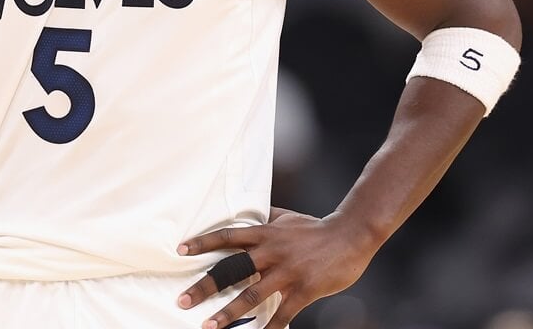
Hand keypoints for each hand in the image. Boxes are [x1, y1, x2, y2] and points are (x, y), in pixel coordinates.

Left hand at [176, 207, 377, 328]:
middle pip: (232, 269)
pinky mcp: (304, 290)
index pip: (227, 236)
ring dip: (228, 313)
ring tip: (208, 325)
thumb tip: (247, 215)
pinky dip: (269, 328)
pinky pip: (282, 314)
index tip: (181, 250)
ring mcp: (287, 272)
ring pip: (251, 295)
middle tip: (183, 300)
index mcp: (265, 233)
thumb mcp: (286, 218)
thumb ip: (264, 219)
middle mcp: (272, 252)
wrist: (351, 235)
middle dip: (206, 286)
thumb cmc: (315, 228)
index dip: (203, 243)